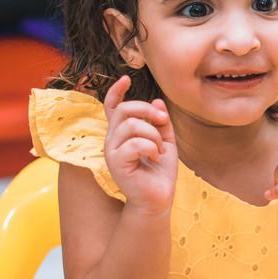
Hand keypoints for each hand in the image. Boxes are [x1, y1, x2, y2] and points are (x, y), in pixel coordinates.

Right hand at [103, 76, 178, 214]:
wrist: (158, 199)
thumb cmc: (159, 173)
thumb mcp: (165, 141)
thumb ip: (161, 122)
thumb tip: (157, 101)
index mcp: (122, 134)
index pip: (112, 107)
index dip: (116, 91)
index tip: (125, 79)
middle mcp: (112, 140)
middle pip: (124, 110)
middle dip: (148, 110)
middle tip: (164, 121)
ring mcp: (111, 152)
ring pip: (131, 125)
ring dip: (153, 134)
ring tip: (160, 149)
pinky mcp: (116, 164)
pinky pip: (134, 143)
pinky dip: (151, 147)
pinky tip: (155, 158)